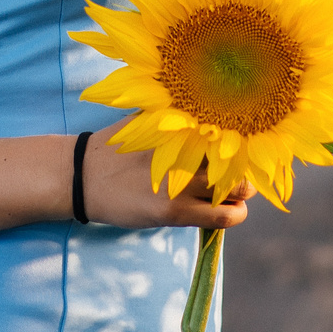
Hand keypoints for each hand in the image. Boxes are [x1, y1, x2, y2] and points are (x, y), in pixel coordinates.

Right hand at [75, 119, 253, 230]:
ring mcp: (181, 182)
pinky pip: (221, 216)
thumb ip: (178, 119)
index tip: (248, 148)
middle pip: (241, 158)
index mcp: (181, 125)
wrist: (84, 176)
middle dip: (248, 168)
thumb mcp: (148, 120)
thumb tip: (214, 115)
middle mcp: (185, 150)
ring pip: (238, 190)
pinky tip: (230, 211)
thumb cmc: (119, 147)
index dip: (247, 141)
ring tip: (235, 194)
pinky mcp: (174, 210)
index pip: (232, 130)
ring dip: (242, 193)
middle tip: (243, 174)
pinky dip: (234, 215)